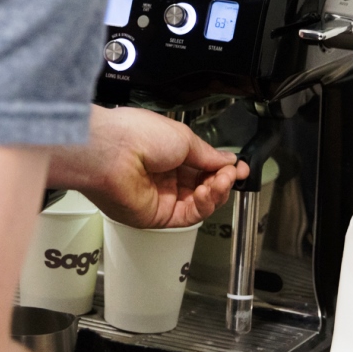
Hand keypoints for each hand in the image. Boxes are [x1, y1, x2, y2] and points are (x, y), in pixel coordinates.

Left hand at [48, 106, 248, 228]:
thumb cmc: (138, 135)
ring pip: (200, 203)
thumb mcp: (184, 137)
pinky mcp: (157, 216)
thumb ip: (208, 154)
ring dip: (216, 192)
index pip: (203, 167)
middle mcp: (165, 177)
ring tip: (221, 180)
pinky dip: (204, 205)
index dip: (223, 168)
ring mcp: (161, 197)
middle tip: (232, 174)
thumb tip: (228, 160)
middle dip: (223, 180)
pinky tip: (207, 191)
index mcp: (169, 154)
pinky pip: (189, 215)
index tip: (240, 167)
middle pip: (205, 186)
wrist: (112, 151)